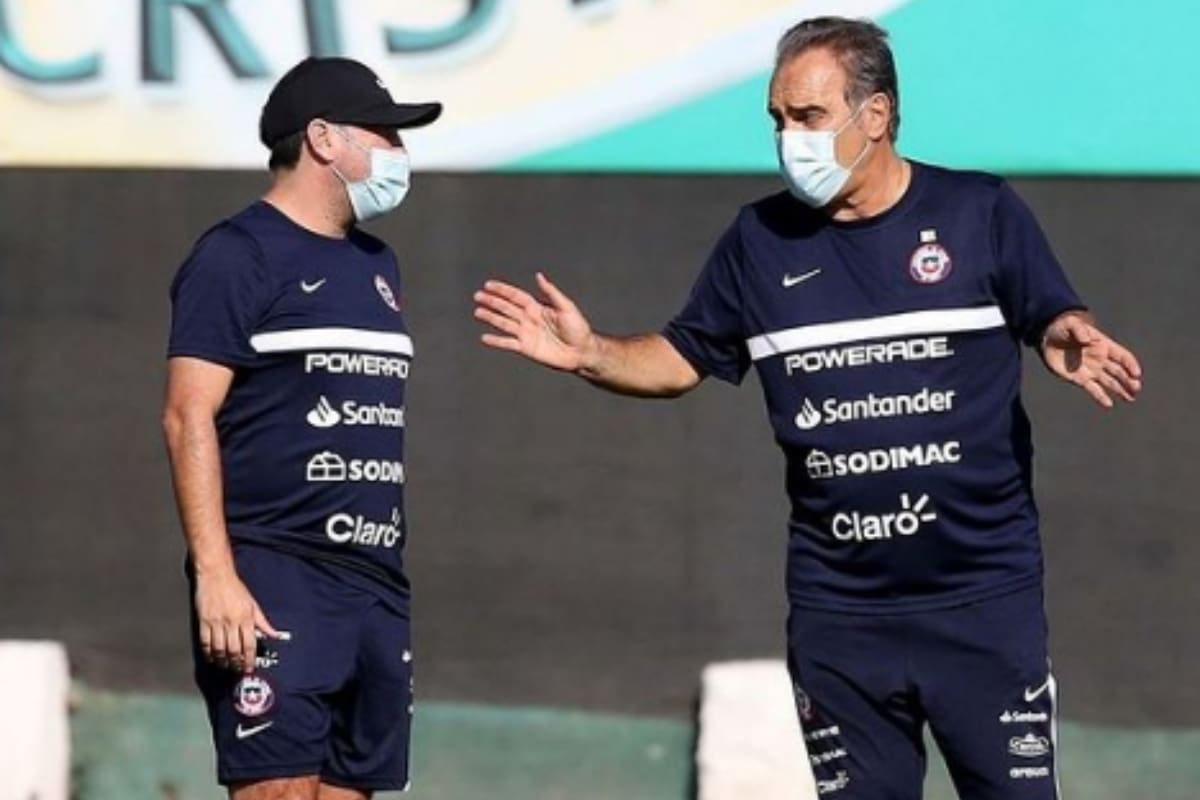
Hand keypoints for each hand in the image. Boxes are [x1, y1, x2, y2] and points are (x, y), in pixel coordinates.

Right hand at [194, 571, 281, 672]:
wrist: (215, 574)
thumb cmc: (235, 588)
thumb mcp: (253, 604)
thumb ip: (263, 622)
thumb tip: (274, 635)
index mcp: (246, 617)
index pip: (249, 644)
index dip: (250, 659)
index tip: (249, 668)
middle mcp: (231, 621)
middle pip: (234, 650)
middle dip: (236, 664)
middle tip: (238, 670)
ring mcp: (216, 622)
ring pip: (219, 649)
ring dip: (223, 661)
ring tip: (226, 666)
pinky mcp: (203, 621)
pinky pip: (205, 642)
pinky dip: (208, 653)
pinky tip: (212, 657)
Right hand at [474, 272, 596, 370]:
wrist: (581, 352)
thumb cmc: (578, 328)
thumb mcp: (566, 307)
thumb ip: (551, 293)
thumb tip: (539, 276)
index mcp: (537, 307)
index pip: (516, 296)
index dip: (503, 290)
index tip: (488, 285)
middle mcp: (529, 319)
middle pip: (506, 308)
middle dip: (492, 302)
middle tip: (477, 296)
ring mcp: (526, 334)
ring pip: (504, 323)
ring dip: (490, 318)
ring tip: (477, 312)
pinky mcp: (526, 348)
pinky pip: (508, 343)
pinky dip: (496, 341)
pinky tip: (484, 338)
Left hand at [1041, 312, 1142, 407]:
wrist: (1047, 339)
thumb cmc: (1063, 328)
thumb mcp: (1071, 324)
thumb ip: (1079, 330)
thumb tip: (1086, 339)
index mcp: (1103, 345)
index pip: (1122, 356)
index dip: (1130, 364)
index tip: (1136, 374)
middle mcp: (1101, 359)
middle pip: (1119, 371)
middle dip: (1128, 380)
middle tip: (1136, 388)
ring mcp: (1092, 370)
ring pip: (1110, 382)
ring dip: (1120, 390)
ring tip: (1130, 398)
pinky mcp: (1081, 379)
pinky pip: (1093, 389)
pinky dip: (1100, 397)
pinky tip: (1108, 404)